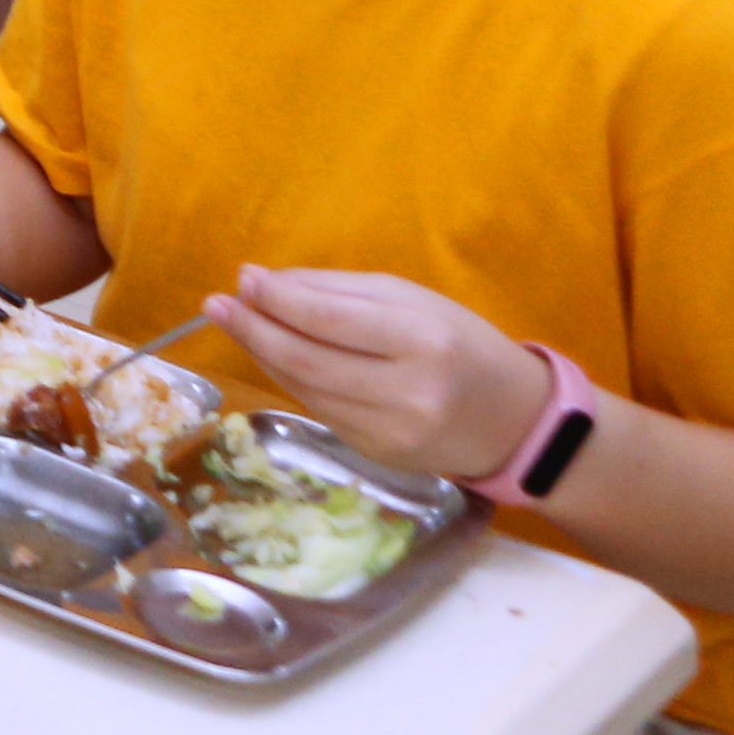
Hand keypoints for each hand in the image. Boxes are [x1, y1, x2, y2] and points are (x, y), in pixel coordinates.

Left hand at [209, 265, 552, 483]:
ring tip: (237, 323)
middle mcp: (407, 391)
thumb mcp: (413, 301)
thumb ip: (338, 292)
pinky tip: (276, 356)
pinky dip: (291, 381)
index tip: (243, 279)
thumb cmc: (463, 345)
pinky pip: (319, 410)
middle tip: (218, 304)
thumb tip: (264, 283)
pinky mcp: (378, 455)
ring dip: (263, 355)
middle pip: (306, 359)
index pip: (328, 320)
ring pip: (304, 388)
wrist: (516, 422)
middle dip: (254, 329)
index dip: (277, 300)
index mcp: (422, 339)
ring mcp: (390, 431)